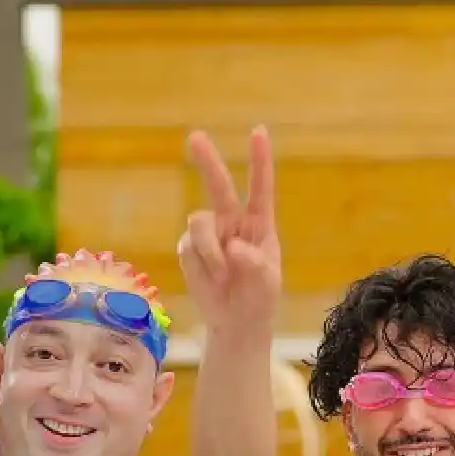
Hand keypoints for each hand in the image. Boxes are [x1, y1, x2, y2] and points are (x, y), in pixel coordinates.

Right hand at [177, 127, 280, 330]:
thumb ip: (254, 264)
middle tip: (195, 136)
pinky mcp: (189, 249)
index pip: (260, 188)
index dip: (259, 160)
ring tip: (223, 277)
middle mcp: (233, 222)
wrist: (236, 323)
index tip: (258, 132)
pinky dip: (200, 264)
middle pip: (219, 186)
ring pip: (200, 224)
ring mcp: (209, 234)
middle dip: (207, 161)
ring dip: (210, 251)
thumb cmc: (259, 298)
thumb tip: (233, 246)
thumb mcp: (266, 283)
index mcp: (259, 224)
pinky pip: (188, 246)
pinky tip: (211, 279)